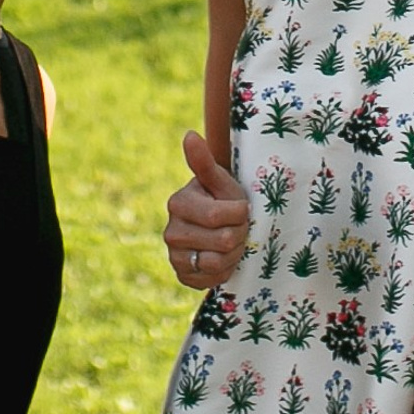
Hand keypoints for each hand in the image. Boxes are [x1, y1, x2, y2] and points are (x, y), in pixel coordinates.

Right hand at [164, 129, 249, 290]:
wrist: (219, 228)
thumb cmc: (222, 199)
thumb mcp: (220, 180)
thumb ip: (204, 162)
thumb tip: (189, 135)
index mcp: (178, 203)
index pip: (217, 216)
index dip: (239, 214)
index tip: (241, 208)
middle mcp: (171, 231)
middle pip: (222, 241)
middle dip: (240, 233)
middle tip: (238, 226)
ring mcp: (174, 256)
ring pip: (218, 262)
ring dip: (234, 253)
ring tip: (232, 241)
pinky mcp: (182, 276)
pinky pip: (212, 279)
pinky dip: (225, 270)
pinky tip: (223, 257)